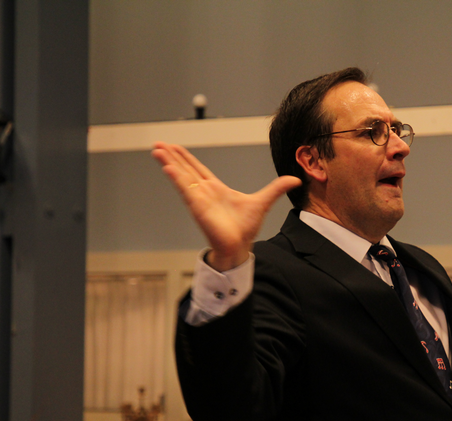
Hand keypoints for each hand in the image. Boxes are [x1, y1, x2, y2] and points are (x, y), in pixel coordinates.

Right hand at [152, 142, 300, 270]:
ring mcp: (199, 199)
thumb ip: (276, 189)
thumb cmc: (246, 228)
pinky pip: (185, 189)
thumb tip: (295, 179)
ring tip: (157, 150)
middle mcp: (204, 192)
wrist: (240, 246)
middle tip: (158, 143)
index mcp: (215, 189)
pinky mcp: (198, 207)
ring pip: (181, 177)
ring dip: (169, 163)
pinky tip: (167, 167)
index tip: (175, 147)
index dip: (186, 158)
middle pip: (185, 169)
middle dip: (172, 156)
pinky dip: (176, 178)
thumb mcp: (263, 202)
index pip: (197, 169)